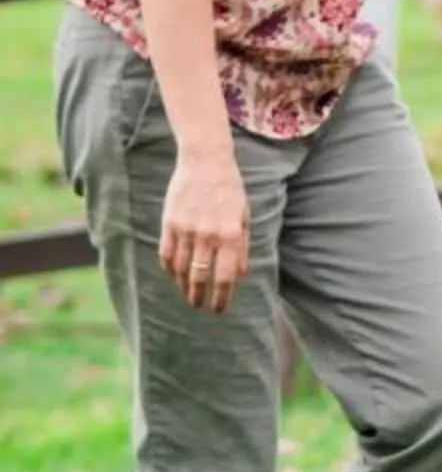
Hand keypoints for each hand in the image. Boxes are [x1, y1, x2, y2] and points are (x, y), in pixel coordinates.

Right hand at [159, 148, 252, 314]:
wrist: (206, 162)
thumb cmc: (230, 189)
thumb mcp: (244, 217)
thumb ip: (242, 247)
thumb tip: (241, 275)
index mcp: (229, 235)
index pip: (225, 276)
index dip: (222, 297)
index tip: (219, 309)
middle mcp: (207, 235)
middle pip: (200, 278)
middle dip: (199, 297)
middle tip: (200, 307)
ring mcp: (186, 229)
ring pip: (181, 270)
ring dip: (183, 287)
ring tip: (188, 295)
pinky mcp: (169, 222)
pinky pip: (166, 254)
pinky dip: (170, 270)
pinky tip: (175, 276)